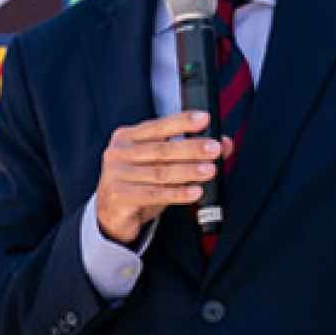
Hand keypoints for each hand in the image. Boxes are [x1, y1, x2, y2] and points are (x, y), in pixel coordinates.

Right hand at [94, 111, 228, 244]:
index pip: (158, 126)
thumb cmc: (139, 184)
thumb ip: (189, 152)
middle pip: (161, 149)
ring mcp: (115, 175)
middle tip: (214, 149)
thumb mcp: (162, 165)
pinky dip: (177, 193)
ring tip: (210, 170)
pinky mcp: (118, 197)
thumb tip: (224, 144)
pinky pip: (154, 194)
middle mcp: (118, 153)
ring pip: (160, 172)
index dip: (182, 121)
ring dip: (188, 171)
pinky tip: (195, 192)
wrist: (111, 215)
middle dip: (192, 148)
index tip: (204, 119)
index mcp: (127, 137)